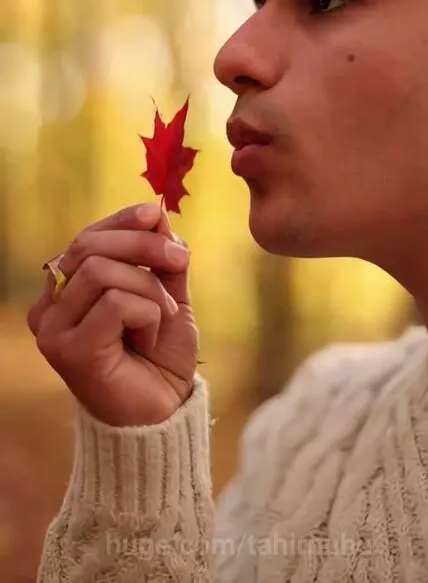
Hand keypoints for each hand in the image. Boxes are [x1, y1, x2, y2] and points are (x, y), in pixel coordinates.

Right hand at [27, 203, 198, 426]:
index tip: (156, 212)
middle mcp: (49, 309)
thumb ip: (161, 258)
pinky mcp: (70, 351)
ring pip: (102, 273)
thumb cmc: (160, 356)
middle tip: (179, 261)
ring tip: (163, 316)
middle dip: (143, 246)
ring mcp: (54, 331)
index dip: (122, 221)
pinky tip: (150, 336)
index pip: (86, 239)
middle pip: (89, 248)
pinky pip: (114, 303)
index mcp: (66, 291)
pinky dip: (146, 312)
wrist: (165, 413)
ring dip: (149, 288)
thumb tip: (157, 212)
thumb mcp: (167, 295)